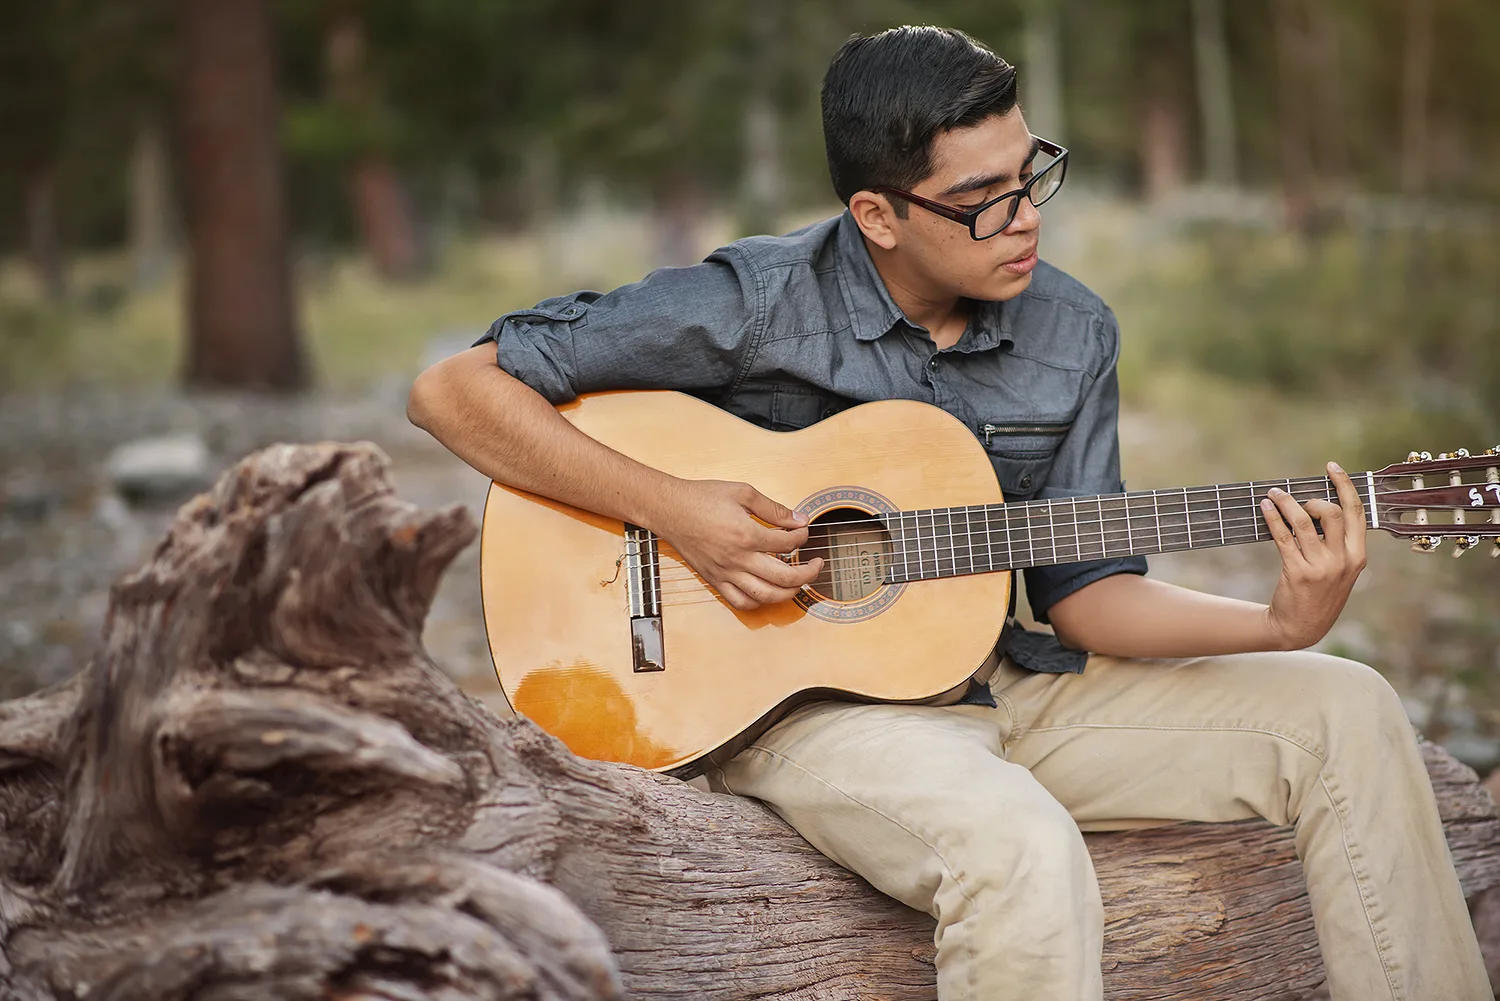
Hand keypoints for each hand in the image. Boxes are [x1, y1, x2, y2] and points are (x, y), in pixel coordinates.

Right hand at [651, 479, 822, 610]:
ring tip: (798, 583)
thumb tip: (797, 519)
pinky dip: (759, 601)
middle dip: (808, 572)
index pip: (787, 543)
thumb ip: (773, 508)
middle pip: (785, 576)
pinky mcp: (715, 580)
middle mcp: (738, 558)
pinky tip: (768, 592)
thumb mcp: (743, 492)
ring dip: (789, 593)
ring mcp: (726, 573)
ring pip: (766, 596)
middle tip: (816, 565)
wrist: (669, 509)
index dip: (802, 536)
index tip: (803, 530)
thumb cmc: (702, 498)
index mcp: (746, 534)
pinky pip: (741, 602)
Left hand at [1259, 461, 1368, 648]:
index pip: (1356, 512)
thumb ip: (1338, 543)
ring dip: (1286, 503)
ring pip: (1304, 522)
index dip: (1345, 485)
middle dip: (1312, 498)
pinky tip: (1265, 508)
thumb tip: (1319, 507)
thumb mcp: (1340, 571)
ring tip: (1273, 494)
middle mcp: (1343, 560)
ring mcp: (1321, 567)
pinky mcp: (1297, 573)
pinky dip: (1273, 518)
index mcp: (1358, 556)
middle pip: (1332, 513)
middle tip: (1296, 497)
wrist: (1301, 627)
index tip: (1332, 467)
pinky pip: (1283, 537)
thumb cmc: (1319, 594)